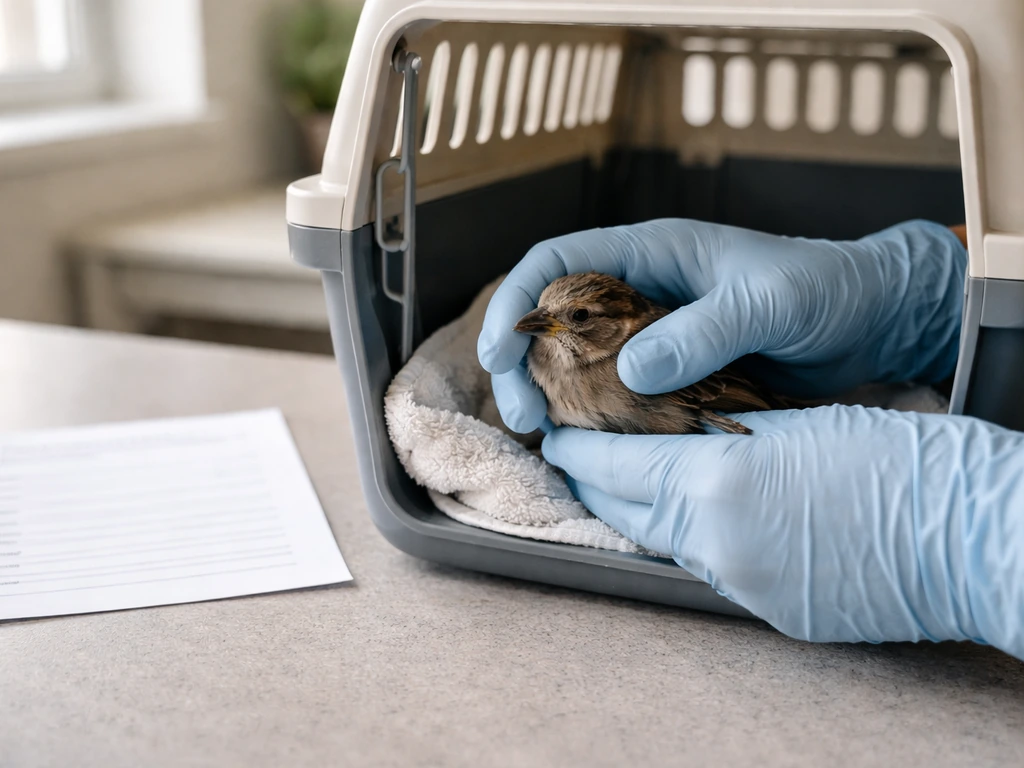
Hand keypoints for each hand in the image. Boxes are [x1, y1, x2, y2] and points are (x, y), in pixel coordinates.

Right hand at [477, 219, 966, 432]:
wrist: (872, 318)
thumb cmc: (825, 289)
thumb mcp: (768, 304)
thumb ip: (704, 331)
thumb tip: (629, 371)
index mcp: (651, 254)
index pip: (557, 264)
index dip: (515, 303)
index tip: (499, 354)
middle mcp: (640, 291)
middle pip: (552, 319)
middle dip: (523, 363)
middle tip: (524, 415)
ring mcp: (653, 334)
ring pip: (576, 361)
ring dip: (552, 395)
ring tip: (547, 435)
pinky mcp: (672, 372)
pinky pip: (615, 393)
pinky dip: (594, 416)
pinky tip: (590, 444)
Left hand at [541, 406, 1023, 659]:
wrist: (974, 534)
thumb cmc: (901, 461)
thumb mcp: (800, 422)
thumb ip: (724, 428)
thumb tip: (677, 429)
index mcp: (717, 482)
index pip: (618, 464)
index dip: (581, 447)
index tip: (557, 434)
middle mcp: (716, 543)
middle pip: (629, 509)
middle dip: (597, 482)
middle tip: (577, 456)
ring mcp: (743, 585)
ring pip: (667, 540)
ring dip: (643, 511)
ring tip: (632, 480)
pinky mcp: (772, 610)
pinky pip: (710, 568)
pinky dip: (692, 539)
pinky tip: (698, 516)